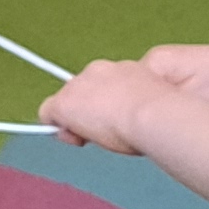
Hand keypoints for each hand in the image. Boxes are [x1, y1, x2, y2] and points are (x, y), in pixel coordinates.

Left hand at [39, 58, 180, 157]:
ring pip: (66, 101)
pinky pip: (48, 113)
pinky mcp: (64, 103)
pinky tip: (74, 138)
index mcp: (123, 70)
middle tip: (105, 128)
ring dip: (76, 117)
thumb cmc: (161, 113)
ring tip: (96, 134)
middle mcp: (96, 70)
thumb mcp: (151, 103)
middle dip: (88, 108)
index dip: (103, 102)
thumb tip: (132, 114)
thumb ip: (137, 103)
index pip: (103, 84)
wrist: (151, 111)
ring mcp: (77, 86)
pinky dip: (57, 127)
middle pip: (82, 90)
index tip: (110, 118)